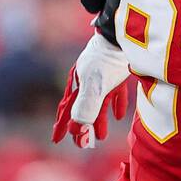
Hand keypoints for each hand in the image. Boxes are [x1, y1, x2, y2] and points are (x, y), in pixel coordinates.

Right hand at [53, 31, 129, 146]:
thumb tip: (76, 130)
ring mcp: (102, 76)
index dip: (62, 126)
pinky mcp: (117, 72)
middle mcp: (87, 81)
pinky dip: (115, 105)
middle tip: (82, 144)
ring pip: (98, 104)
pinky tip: (119, 116)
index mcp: (77, 85)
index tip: (57, 140)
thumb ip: (85, 108)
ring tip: (101, 136)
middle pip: (82, 109)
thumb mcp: (95, 87)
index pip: (67, 110)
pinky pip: (115, 93)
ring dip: (99, 120)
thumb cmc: (107, 60)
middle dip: (82, 127)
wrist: (124, 36)